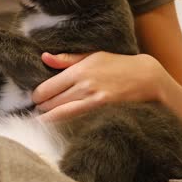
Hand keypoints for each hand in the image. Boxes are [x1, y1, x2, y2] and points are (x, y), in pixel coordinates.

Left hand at [31, 52, 165, 121]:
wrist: (146, 76)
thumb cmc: (118, 65)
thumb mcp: (93, 55)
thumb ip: (67, 59)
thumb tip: (44, 57)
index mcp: (78, 69)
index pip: (47, 87)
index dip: (37, 96)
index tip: (35, 99)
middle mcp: (83, 84)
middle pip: (51, 101)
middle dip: (42, 107)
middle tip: (37, 110)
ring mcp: (93, 98)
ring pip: (61, 112)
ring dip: (49, 117)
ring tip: (42, 120)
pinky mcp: (102, 109)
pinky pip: (77, 118)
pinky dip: (64, 122)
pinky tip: (58, 125)